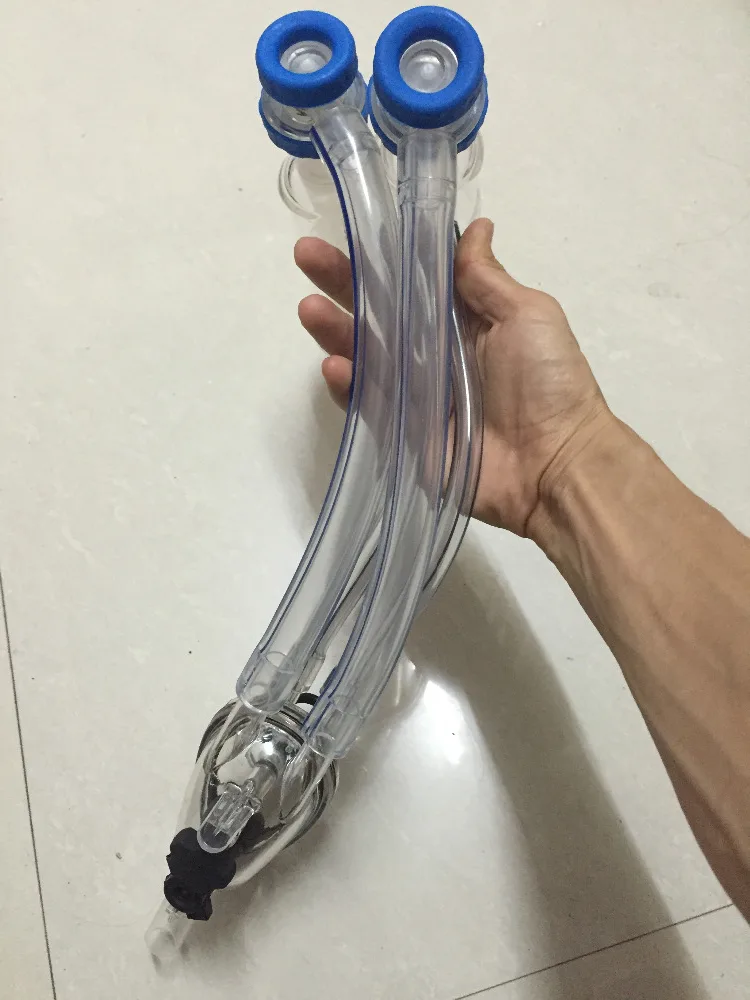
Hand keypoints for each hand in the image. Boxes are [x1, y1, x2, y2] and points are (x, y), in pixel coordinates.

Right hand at [294, 218, 611, 536]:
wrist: (556, 462)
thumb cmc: (548, 381)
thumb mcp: (527, 314)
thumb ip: (487, 278)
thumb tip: (477, 225)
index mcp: (464, 321)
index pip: (412, 282)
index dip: (381, 257)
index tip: (350, 231)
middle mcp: (434, 353)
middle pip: (379, 314)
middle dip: (342, 284)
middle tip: (306, 255)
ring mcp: (416, 394)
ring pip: (365, 356)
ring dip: (335, 331)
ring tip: (309, 308)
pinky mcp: (404, 433)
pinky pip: (368, 406)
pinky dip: (348, 386)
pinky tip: (334, 365)